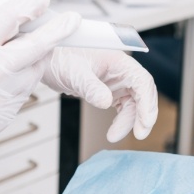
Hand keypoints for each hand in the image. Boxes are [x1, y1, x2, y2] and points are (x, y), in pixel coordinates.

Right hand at [0, 0, 80, 167]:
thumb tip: (3, 23)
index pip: (9, 18)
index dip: (30, 6)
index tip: (41, 0)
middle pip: (37, 45)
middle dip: (58, 30)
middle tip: (72, 20)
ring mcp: (3, 94)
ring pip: (37, 69)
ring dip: (40, 56)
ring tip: (36, 49)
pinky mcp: (8, 112)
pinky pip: (25, 90)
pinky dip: (25, 79)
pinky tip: (14, 76)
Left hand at [41, 48, 157, 141]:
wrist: (46, 59)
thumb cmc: (59, 57)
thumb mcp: (74, 73)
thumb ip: (90, 87)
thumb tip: (106, 102)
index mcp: (118, 61)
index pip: (142, 81)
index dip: (147, 103)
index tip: (145, 123)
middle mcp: (121, 70)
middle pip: (143, 93)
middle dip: (143, 115)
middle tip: (138, 135)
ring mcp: (117, 80)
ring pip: (134, 103)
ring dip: (129, 121)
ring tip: (114, 136)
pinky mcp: (109, 90)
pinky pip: (124, 107)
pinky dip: (122, 120)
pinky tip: (114, 130)